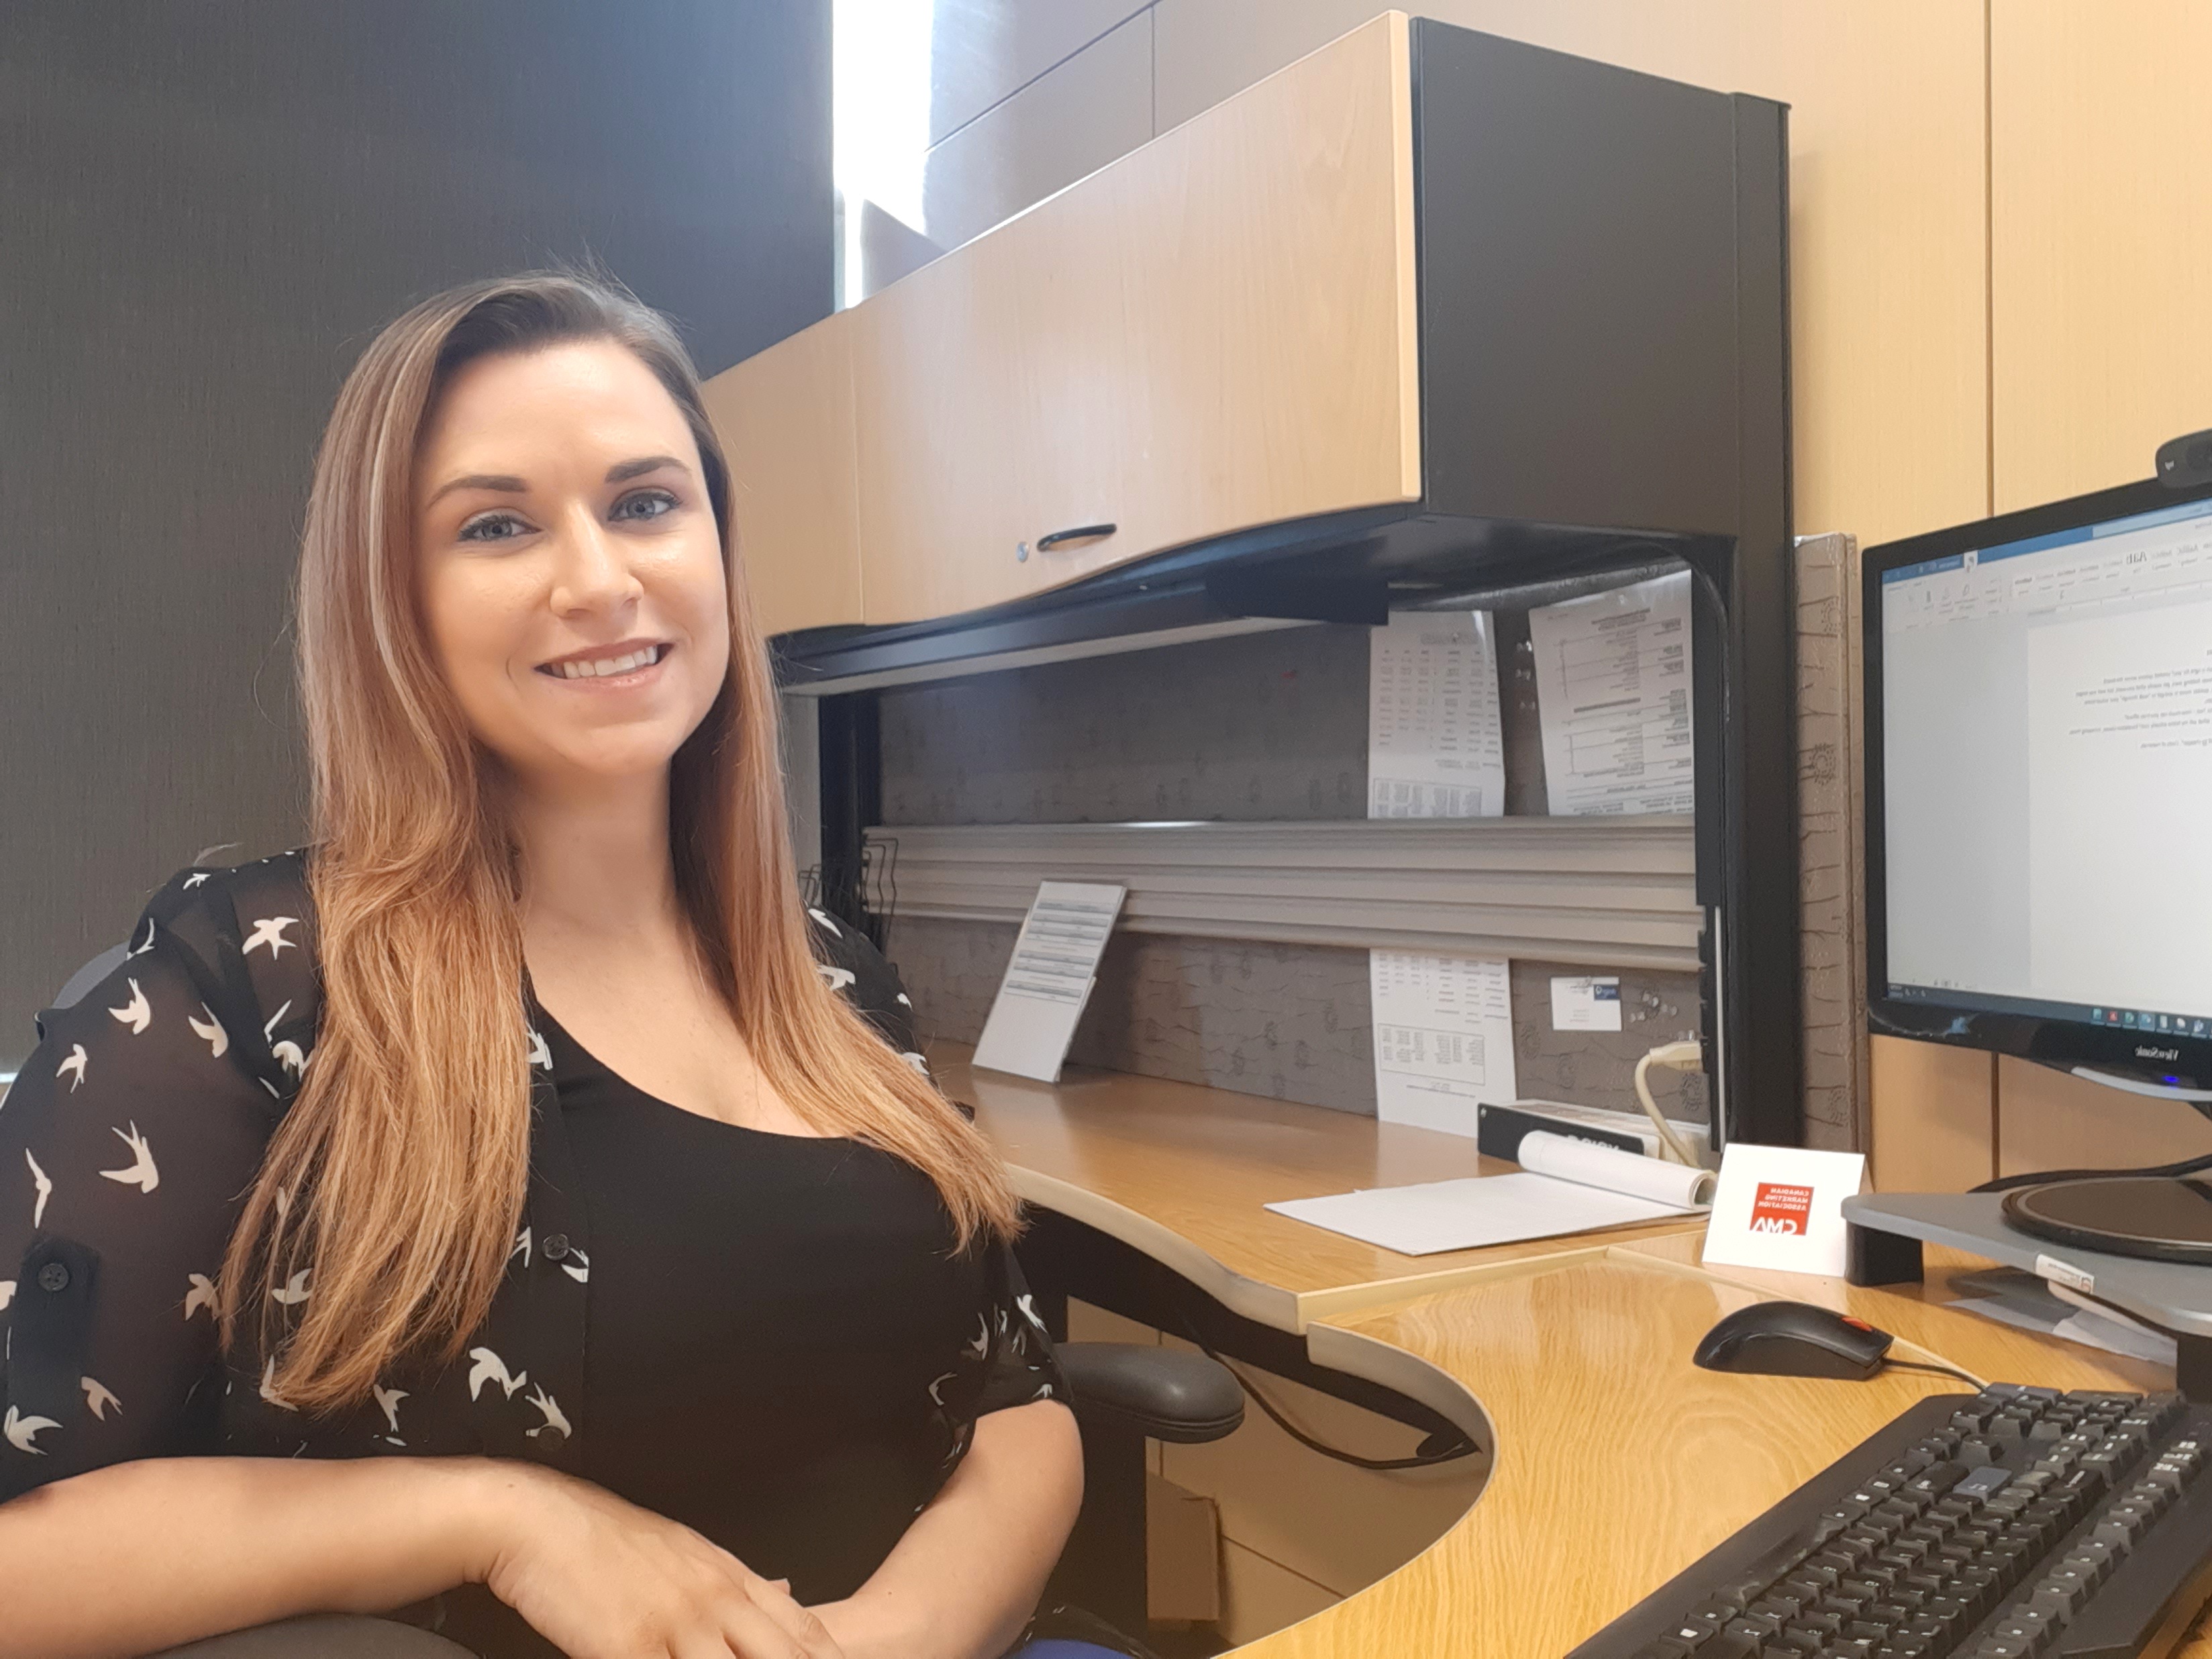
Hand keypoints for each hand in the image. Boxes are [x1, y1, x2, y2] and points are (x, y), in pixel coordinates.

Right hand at [475, 1463, 845, 1658]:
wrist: (541, 1521)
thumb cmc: (608, 1540)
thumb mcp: (687, 1550)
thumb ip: (736, 1578)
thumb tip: (786, 1588)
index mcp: (729, 1577)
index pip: (803, 1629)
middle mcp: (713, 1601)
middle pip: (783, 1655)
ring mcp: (675, 1625)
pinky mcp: (630, 1647)